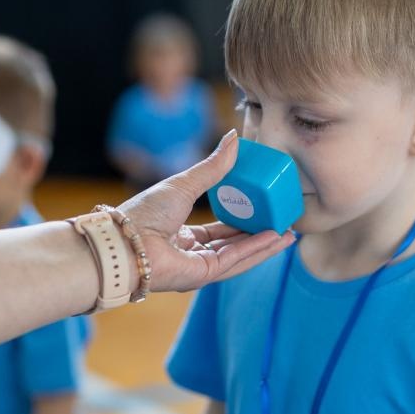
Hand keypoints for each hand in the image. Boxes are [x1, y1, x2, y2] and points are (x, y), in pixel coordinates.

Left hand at [116, 130, 294, 292]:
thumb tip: (234, 138)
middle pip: (232, 245)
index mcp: (180, 233)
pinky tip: (274, 237)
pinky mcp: (203, 276)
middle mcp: (190, 253)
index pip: (218, 230)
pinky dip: (255, 249)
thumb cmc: (144, 212)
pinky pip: (234, 260)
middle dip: (260, 236)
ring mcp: (197, 266)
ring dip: (265, 244)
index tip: (264, 211)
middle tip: (284, 223)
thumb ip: (213, 167)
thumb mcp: (185, 183)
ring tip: (289, 233)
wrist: (125, 239)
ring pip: (238, 255)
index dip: (242, 221)